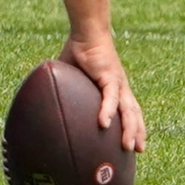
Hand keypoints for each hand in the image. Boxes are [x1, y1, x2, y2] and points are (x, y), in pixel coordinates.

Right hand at [61, 34, 145, 153]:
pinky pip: (110, 96)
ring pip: (128, 109)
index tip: (134, 146)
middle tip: (138, 151)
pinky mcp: (110, 75)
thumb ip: (66, 93)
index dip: (133, 128)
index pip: (128, 112)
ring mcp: (117, 82)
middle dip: (137, 133)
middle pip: (133, 114)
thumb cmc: (79, 54)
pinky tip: (104, 124)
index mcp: (115, 89)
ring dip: (129, 128)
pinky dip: (108, 110)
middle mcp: (120, 88)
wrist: (86, 32)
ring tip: (128, 146)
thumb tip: (46, 107)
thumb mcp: (72, 80)